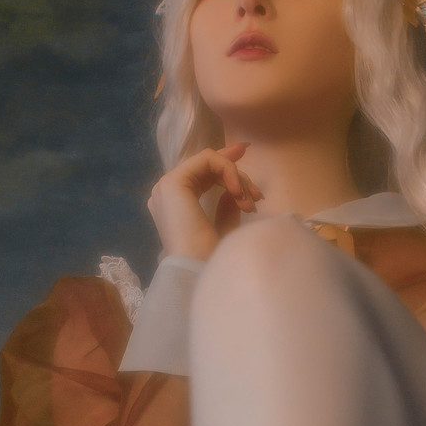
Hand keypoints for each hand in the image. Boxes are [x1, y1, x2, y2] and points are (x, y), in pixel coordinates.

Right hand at [147, 142, 264, 261]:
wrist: (197, 273)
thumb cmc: (210, 261)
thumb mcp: (224, 232)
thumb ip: (226, 209)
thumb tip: (233, 190)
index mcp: (174, 207)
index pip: (200, 174)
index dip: (223, 162)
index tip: (245, 152)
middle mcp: (166, 194)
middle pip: (206, 167)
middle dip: (238, 175)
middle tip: (258, 197)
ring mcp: (166, 187)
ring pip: (209, 161)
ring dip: (237, 178)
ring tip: (250, 203)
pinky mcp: (173, 182)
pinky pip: (207, 159)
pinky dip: (229, 170)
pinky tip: (239, 192)